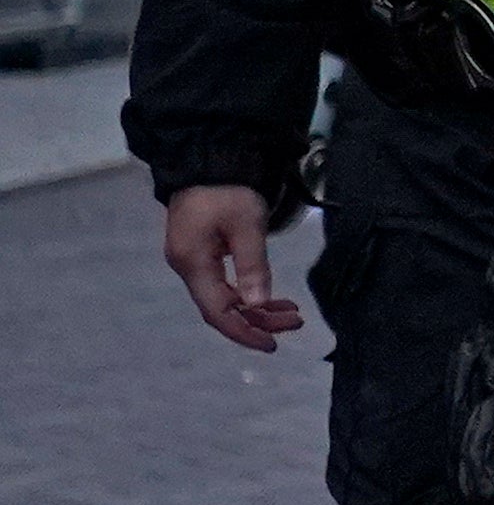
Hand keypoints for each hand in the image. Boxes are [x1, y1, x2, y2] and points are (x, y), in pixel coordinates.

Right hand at [163, 185, 303, 352]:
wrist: (208, 160)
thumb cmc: (227, 191)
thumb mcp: (247, 226)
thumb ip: (252, 267)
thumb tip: (258, 305)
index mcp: (193, 263)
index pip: (217, 312)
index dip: (244, 331)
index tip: (272, 344)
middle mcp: (186, 266)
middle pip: (221, 308)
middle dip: (257, 320)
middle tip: (295, 323)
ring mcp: (191, 259)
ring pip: (224, 297)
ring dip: (255, 307)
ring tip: (291, 312)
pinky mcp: (200, 251)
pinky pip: (223, 283)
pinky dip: (247, 292)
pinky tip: (270, 297)